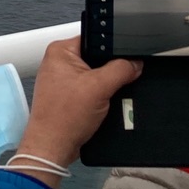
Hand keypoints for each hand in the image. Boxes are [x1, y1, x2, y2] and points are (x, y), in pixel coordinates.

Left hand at [13, 39, 141, 188]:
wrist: (53, 149)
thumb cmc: (62, 119)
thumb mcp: (99, 87)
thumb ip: (121, 69)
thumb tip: (135, 63)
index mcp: (60, 51)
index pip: (95, 39)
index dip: (114, 47)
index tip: (130, 55)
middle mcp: (59, 63)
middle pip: (97, 58)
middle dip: (111, 70)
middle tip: (121, 80)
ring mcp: (64, 81)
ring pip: (97, 76)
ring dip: (107, 86)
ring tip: (112, 95)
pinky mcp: (69, 97)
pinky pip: (92, 90)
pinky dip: (102, 97)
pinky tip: (107, 105)